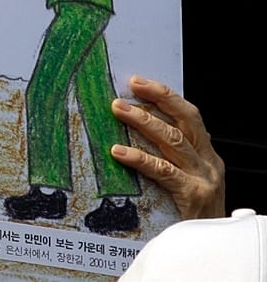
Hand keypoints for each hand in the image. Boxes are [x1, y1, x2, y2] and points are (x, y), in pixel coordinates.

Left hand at [110, 76, 225, 218]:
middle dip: (156, 100)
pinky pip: (164, 171)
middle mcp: (208, 162)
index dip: (165, 96)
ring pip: (173, 140)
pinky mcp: (193, 194)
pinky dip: (140, 158)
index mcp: (206, 155)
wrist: (212, 248)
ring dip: (143, 122)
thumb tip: (132, 134)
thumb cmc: (192, 212)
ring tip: (117, 109)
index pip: (189, 116)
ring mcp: (203, 177)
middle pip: (184, 121)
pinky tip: (119, 152)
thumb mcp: (185, 179)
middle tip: (125, 90)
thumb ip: (168, 158)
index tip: (138, 82)